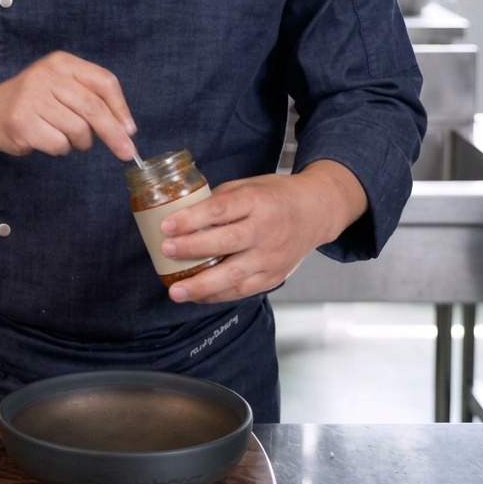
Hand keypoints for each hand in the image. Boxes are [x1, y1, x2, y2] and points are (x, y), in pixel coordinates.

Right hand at [0, 51, 139, 164]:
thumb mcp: (62, 86)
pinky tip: (48, 140)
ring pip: (78, 131)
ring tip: (67, 138)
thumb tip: (126, 129)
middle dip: (113, 134)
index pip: (103, 82)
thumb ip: (91, 98)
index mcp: (61, 62)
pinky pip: (59, 144)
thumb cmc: (35, 101)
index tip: (130, 130)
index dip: (121, 108)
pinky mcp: (22, 123)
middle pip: (94, 109)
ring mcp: (32, 99)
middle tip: (125, 152)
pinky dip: (60, 149)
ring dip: (80, 143)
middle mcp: (46, 76)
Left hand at [158, 160, 367, 303]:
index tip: (166, 226)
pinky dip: (218, 296)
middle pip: (227, 242)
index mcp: (257, 201)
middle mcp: (266, 230)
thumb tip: (182, 214)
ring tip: (176, 292)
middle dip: (193, 249)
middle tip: (166, 252)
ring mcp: (272, 257)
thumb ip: (218, 200)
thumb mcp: (247, 186)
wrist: (316, 212)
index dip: (191, 218)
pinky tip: (197, 297)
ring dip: (202, 285)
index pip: (220, 210)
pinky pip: (243, 290)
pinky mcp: (274, 277)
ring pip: (234, 275)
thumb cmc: (275, 196)